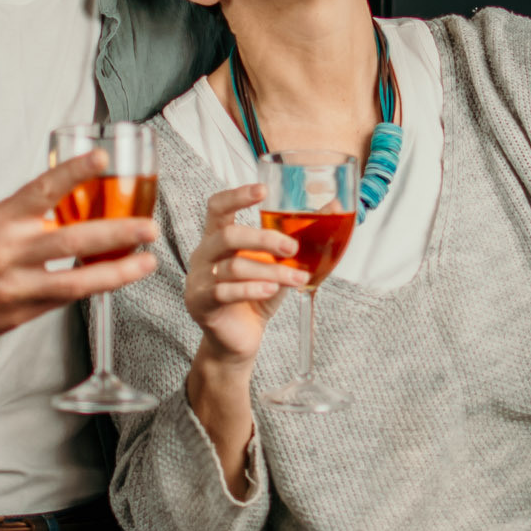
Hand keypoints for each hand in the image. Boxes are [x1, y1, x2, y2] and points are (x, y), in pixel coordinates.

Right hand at [0, 150, 158, 342]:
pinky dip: (92, 288)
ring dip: (118, 271)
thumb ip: (31, 218)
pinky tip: (117, 279)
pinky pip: (65, 299)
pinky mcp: (19, 313)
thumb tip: (75, 203)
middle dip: (118, 233)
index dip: (73, 172)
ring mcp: (14, 285)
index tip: (102, 159)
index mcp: (0, 220)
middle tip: (149, 227)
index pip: (42, 189)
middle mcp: (8, 251)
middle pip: (72, 240)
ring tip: (147, 262)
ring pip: (76, 280)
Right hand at [184, 184, 307, 365]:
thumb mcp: (276, 267)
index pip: (218, 207)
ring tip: (297, 278)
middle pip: (228, 235)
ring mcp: (198, 279)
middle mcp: (204, 254)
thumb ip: (291, 245)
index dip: (237, 195)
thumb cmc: (256, 297)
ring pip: (234, 267)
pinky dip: (252, 289)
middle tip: (293, 247)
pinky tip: (271, 290)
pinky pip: (225, 292)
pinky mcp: (200, 303)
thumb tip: (332, 209)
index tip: (264, 190)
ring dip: (271, 271)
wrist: (239, 340)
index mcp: (217, 238)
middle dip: (264, 239)